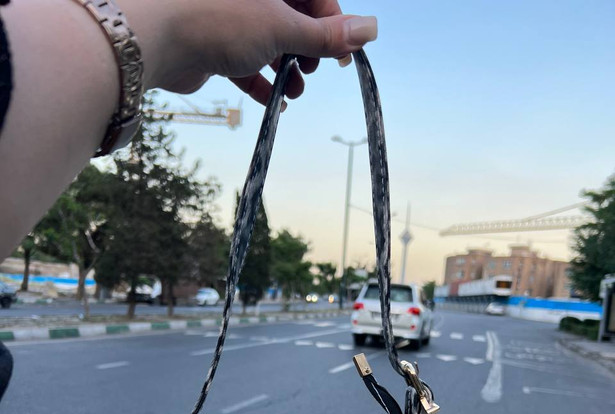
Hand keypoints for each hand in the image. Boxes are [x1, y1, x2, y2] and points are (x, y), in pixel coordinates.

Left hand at [157, 0, 376, 103]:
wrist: (156, 40)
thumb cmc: (218, 19)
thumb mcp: (282, 27)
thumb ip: (325, 35)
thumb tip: (370, 30)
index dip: (333, 23)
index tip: (342, 55)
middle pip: (293, 17)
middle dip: (308, 47)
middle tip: (313, 69)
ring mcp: (231, 18)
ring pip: (270, 42)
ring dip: (288, 68)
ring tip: (296, 90)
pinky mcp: (214, 45)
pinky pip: (246, 63)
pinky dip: (263, 81)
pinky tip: (276, 101)